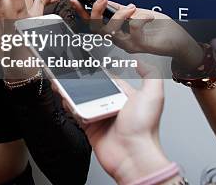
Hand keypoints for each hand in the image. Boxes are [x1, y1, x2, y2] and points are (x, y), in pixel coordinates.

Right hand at [67, 63, 170, 183]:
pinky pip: (76, 113)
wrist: (132, 155)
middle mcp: (111, 105)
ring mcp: (99, 116)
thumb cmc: (144, 129)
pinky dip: (69, 105)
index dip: (96, 71)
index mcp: (125, 97)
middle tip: (68, 72)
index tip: (86, 63)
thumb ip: (150, 75)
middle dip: (79, 80)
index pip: (107, 78)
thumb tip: (139, 62)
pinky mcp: (89, 126)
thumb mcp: (153, 95)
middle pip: (91, 88)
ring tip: (62, 82)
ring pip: (81, 99)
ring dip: (71, 91)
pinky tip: (65, 98)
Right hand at [70, 0, 202, 68]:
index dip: (82, 12)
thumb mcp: (139, 13)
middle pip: (96, 29)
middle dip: (95, 12)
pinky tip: (149, 16)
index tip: (74, 0)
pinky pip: (132, 30)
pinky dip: (140, 18)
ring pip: (111, 31)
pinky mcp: (140, 46)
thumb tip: (107, 1)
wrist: (182, 42)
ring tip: (132, 7)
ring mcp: (128, 45)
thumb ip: (123, 10)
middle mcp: (119, 40)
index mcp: (117, 31)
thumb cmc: (162, 29)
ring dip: (120, 15)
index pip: (93, 23)